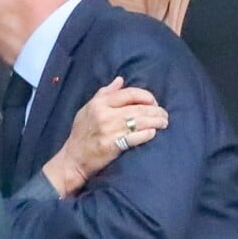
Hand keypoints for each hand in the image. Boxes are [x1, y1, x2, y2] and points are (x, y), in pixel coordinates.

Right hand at [43, 76, 167, 197]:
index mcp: (99, 103)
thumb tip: (120, 80)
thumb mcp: (87, 109)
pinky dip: (148, 134)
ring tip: (163, 123)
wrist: (73, 158)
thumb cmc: (81, 134)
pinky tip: (153, 133)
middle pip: (138, 107)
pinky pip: (136, 137)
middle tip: (164, 114)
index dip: (146, 96)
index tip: (153, 101)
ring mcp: (109, 130)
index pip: (129, 93)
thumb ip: (104, 93)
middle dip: (156, 110)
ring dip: (156, 122)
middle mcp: (104, 115)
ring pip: (141, 121)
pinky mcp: (113, 145)